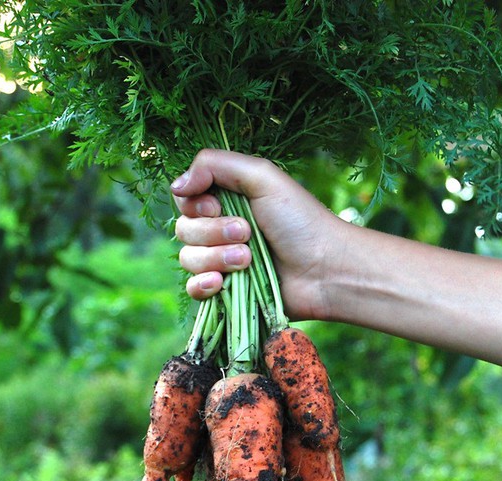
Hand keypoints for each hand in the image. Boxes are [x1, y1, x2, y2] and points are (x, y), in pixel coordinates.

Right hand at [170, 149, 344, 321]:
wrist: (325, 270)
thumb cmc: (301, 221)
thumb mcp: (263, 177)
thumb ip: (216, 165)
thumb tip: (176, 185)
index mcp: (227, 201)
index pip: (184, 200)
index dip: (196, 204)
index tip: (219, 206)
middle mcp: (220, 231)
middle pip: (183, 230)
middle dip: (213, 233)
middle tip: (248, 234)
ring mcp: (222, 263)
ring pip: (188, 259)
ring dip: (216, 258)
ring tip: (249, 260)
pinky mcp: (226, 293)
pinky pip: (193, 290)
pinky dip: (202, 286)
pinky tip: (221, 283)